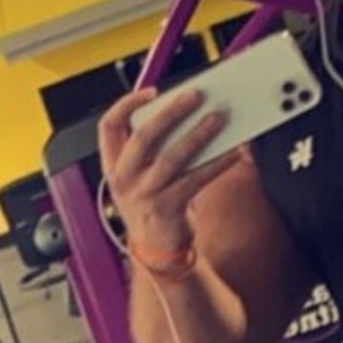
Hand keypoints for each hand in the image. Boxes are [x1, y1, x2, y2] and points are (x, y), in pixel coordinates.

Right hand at [97, 88, 238, 248]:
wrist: (157, 249)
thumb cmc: (154, 204)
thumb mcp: (141, 176)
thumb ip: (153, 149)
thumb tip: (188, 115)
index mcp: (113, 165)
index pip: (108, 126)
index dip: (127, 104)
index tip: (152, 92)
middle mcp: (124, 178)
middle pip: (144, 136)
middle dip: (170, 112)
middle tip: (193, 96)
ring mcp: (143, 194)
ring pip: (172, 156)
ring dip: (198, 134)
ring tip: (217, 118)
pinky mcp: (167, 208)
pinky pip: (195, 179)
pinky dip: (216, 163)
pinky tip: (233, 152)